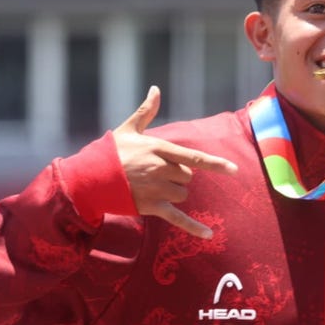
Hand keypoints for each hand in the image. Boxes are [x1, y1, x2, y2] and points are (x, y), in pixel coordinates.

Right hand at [113, 86, 237, 238]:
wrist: (89, 177)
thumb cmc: (110, 151)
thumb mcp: (129, 129)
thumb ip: (146, 111)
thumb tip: (156, 89)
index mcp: (159, 149)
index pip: (194, 158)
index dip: (216, 164)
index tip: (234, 170)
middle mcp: (160, 170)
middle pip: (187, 176)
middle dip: (177, 174)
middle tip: (154, 171)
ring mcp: (156, 190)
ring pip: (182, 194)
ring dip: (174, 191)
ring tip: (151, 185)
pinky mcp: (151, 207)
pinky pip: (178, 219)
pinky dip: (194, 228)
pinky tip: (209, 236)